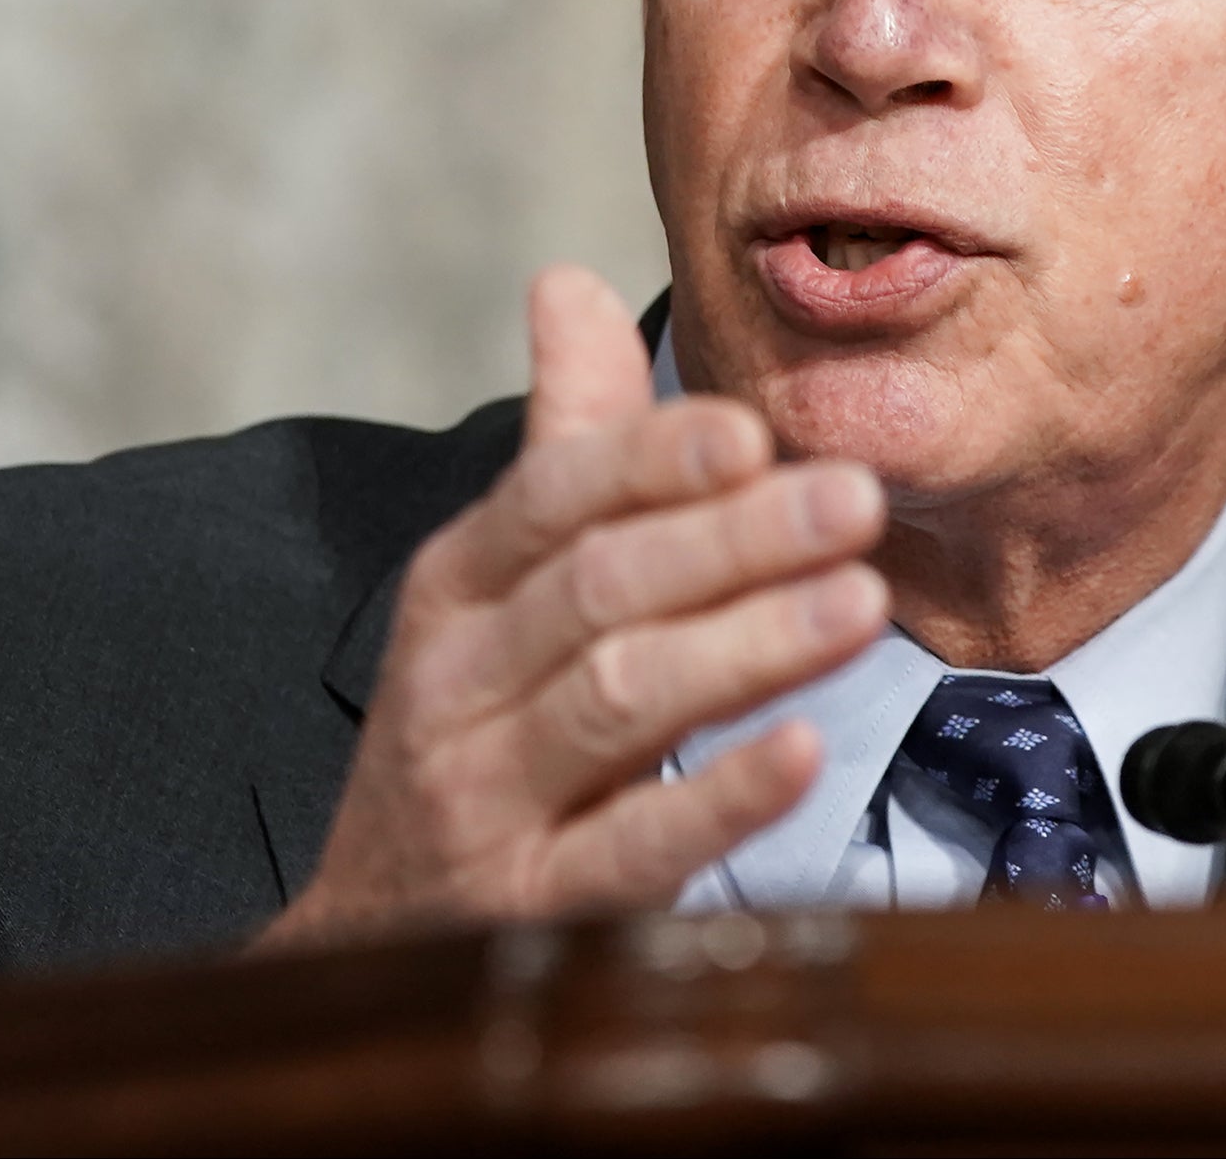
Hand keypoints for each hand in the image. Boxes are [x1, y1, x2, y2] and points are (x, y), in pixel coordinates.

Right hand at [256, 266, 887, 945]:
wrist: (367, 943)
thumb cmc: (473, 734)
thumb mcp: (493, 591)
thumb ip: (559, 445)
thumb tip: (569, 281)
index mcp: (458, 589)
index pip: (551, 499)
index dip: (653, 461)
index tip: (754, 429)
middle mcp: (458, 685)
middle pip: (599, 590)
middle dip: (732, 539)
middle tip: (855, 498)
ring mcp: (485, 803)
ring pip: (616, 702)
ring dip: (744, 646)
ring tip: (858, 603)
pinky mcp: (526, 912)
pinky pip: (626, 851)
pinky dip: (715, 798)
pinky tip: (801, 753)